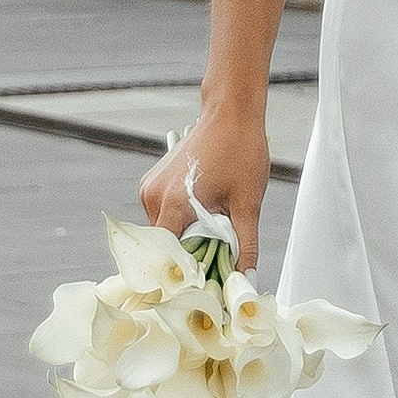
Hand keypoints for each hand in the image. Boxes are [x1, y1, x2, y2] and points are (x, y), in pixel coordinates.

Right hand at [139, 95, 274, 276]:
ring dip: (184, 237)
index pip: (167, 256)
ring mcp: (149, 187)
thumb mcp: (247, 204)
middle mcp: (153, 197)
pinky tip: (201, 214)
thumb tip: (248, 279)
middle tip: (214, 261)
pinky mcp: (152, 181)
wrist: (230, 113)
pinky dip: (179, 220)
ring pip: (163, 230)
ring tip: (211, 232)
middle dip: (187, 256)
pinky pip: (162, 213)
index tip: (202, 283)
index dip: (184, 273)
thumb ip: (246, 244)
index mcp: (174, 205)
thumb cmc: (241, 151)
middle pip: (164, 245)